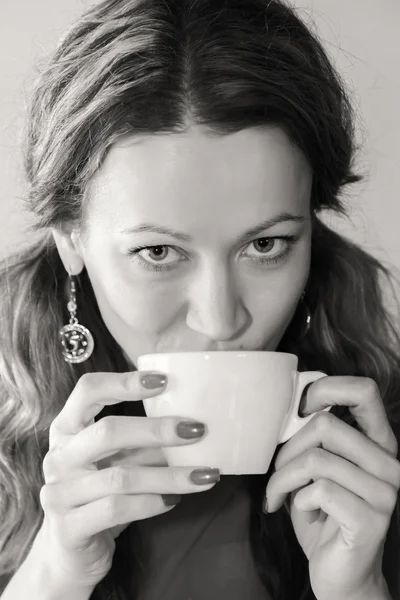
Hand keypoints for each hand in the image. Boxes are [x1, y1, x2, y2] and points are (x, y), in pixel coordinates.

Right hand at [36, 371, 218, 588]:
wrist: (69, 557)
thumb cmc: (99, 496)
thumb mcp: (116, 462)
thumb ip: (140, 442)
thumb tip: (192, 423)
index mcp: (66, 429)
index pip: (88, 390)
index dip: (124, 382)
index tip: (165, 381)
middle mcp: (58, 457)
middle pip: (108, 432)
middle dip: (157, 430)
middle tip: (197, 430)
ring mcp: (59, 493)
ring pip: (121, 477)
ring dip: (169, 475)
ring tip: (205, 474)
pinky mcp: (69, 528)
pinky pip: (117, 509)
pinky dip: (151, 503)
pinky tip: (174, 500)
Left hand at [265, 376, 399, 599]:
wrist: (340, 575)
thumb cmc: (322, 516)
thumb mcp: (317, 469)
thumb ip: (313, 439)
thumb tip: (287, 410)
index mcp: (377, 443)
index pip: (364, 391)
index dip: (326, 389)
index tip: (300, 409)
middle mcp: (388, 463)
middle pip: (326, 425)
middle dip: (288, 449)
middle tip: (279, 472)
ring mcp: (385, 492)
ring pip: (315, 459)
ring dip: (283, 479)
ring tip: (279, 494)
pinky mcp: (371, 520)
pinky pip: (318, 491)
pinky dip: (296, 500)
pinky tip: (300, 512)